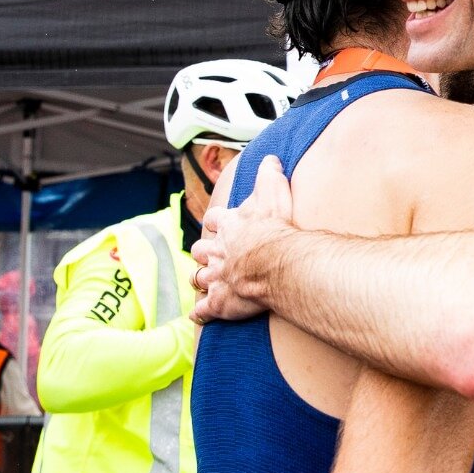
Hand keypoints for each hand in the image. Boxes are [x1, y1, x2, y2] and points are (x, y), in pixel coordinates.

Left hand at [190, 155, 293, 323]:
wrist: (274, 263)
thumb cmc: (275, 229)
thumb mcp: (274, 193)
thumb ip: (270, 176)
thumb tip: (270, 158)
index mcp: (229, 226)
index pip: (215, 220)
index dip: (217, 222)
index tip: (219, 223)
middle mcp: (217, 252)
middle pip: (202, 250)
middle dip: (204, 252)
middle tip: (210, 255)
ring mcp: (216, 278)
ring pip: (199, 278)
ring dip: (200, 279)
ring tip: (204, 281)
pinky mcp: (219, 302)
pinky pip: (204, 309)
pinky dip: (200, 312)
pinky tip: (198, 314)